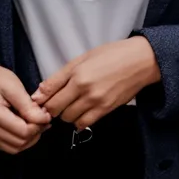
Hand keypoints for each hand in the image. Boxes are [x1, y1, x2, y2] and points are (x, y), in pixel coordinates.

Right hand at [0, 60, 50, 154]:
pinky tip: (24, 127)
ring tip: (36, 124)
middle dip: (35, 133)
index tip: (46, 114)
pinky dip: (19, 140)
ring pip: (14, 149)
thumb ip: (28, 106)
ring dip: (29, 139)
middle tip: (43, 119)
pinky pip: (7, 147)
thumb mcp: (14, 86)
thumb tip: (43, 120)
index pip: (22, 131)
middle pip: (18, 143)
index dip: (38, 126)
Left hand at [32, 37, 159, 130]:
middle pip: (56, 110)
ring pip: (69, 119)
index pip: (49, 94)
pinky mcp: (106, 110)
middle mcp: (84, 89)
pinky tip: (82, 111)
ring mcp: (96, 102)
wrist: (139, 62)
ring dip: (66, 114)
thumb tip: (39, 93)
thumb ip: (60, 76)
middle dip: (52, 108)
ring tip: (71, 104)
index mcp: (77, 73)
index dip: (41, 100)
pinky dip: (79, 120)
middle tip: (56, 102)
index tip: (40, 101)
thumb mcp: (83, 58)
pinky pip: (84, 124)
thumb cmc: (111, 54)